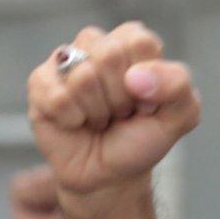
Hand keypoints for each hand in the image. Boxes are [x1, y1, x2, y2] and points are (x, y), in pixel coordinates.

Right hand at [27, 23, 199, 210]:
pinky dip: (72, 120)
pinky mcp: (39, 82)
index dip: (146, 82)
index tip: (145, 102)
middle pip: (110, 55)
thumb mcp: (180, 116)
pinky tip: (75, 123)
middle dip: (120, 98)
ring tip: (98, 119)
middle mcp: (97, 43)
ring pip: (83, 77)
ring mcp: (65, 61)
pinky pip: (58, 97)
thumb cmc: (140, 140)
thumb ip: (178, 86)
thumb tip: (135, 76)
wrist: (107, 176)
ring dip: (97, 111)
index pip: (140, 42)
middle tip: (119, 113)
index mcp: (132, 42)